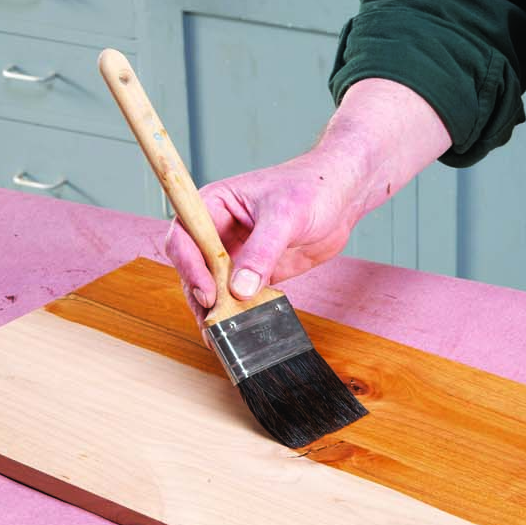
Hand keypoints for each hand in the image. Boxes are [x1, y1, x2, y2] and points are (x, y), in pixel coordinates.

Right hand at [161, 148, 372, 317]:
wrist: (340, 198)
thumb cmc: (310, 188)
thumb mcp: (286, 216)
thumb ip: (263, 251)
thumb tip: (240, 288)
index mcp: (214, 205)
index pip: (185, 236)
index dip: (189, 265)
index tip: (207, 291)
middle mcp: (218, 231)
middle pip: (193, 268)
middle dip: (200, 296)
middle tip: (214, 323)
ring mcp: (235, 254)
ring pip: (213, 287)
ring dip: (215, 311)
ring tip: (222, 336)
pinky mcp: (254, 273)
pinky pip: (238, 297)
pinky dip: (238, 314)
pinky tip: (243, 330)